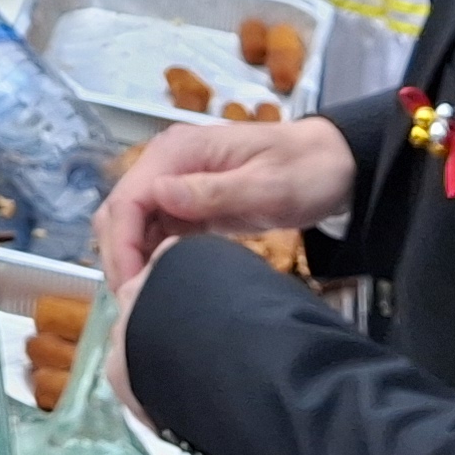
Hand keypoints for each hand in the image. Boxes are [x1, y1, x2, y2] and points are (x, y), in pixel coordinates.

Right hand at [97, 113, 354, 297]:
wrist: (335, 164)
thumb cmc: (306, 172)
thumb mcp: (268, 187)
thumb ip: (212, 192)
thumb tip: (160, 197)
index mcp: (178, 151)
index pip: (129, 199)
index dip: (122, 245)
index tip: (130, 288)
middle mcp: (167, 162)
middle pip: (120, 211)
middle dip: (119, 256)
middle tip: (133, 303)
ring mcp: (175, 182)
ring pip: (132, 224)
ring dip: (131, 259)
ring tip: (144, 299)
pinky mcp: (188, 203)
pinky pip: (154, 231)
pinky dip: (150, 257)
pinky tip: (160, 282)